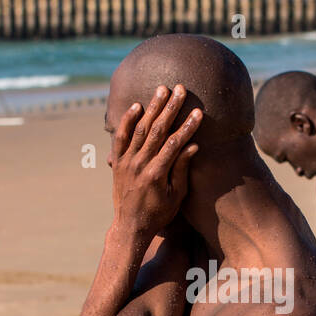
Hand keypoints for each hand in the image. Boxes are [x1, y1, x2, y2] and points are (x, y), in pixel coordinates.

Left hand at [109, 84, 202, 238]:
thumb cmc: (158, 213)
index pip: (174, 143)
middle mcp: (139, 164)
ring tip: (162, 90)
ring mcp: (126, 162)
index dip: (187, 126)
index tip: (198, 112)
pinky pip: (120, 137)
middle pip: (157, 130)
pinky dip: (127, 121)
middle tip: (180, 89)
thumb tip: (193, 147)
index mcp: (157, 174)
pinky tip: (136, 106)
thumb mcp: (176, 196)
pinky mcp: (117, 162)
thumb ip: (182, 170)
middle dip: (170, 108)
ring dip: (152, 107)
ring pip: (139, 128)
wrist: (130, 226)